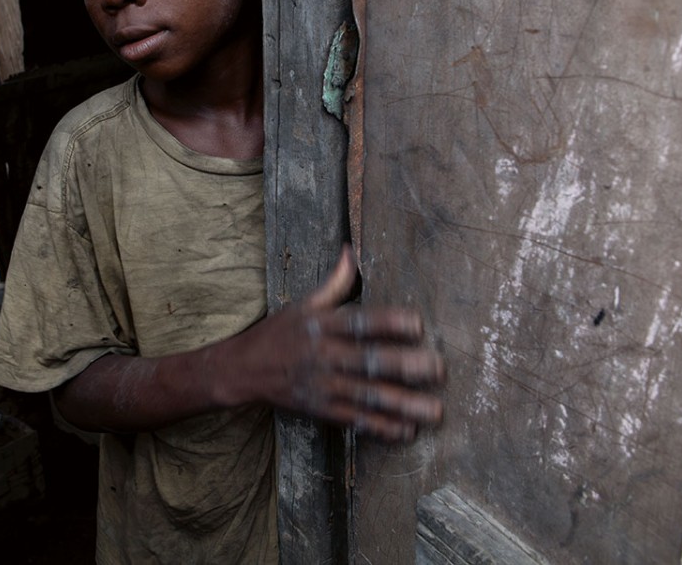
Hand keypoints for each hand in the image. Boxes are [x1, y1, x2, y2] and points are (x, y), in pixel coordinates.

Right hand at [229, 245, 444, 441]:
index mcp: (322, 325)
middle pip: (368, 361)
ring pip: (367, 396)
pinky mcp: (322, 410)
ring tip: (433, 410)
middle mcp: (324, 355)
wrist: (243, 370)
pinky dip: (381, 427)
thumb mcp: (303, 304)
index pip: (359, 322)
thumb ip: (334, 283)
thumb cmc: (279, 333)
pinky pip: (355, 420)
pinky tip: (407, 430)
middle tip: (438, 369)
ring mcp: (324, 386)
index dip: (388, 322)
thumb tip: (351, 251)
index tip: (418, 324)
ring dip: (403, 404)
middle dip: (405, 366)